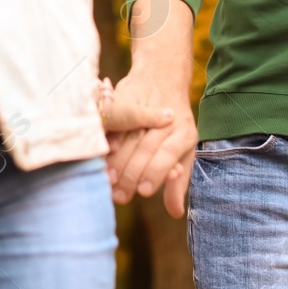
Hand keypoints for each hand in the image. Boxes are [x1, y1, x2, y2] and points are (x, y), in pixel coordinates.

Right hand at [104, 67, 196, 218]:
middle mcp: (169, 119)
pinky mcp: (128, 96)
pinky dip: (109, 136)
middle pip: (147, 148)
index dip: (156, 174)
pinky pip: (116, 119)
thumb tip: (175, 213)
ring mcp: (147, 106)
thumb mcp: (184, 150)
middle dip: (132, 173)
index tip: (143, 192)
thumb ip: (178, 182)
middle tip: (120, 195)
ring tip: (108, 180)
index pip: (169, 155)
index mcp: (185, 132)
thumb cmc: (174, 124)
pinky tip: (102, 154)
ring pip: (129, 136)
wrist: (163, 76)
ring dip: (117, 160)